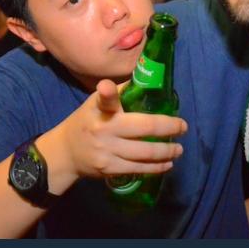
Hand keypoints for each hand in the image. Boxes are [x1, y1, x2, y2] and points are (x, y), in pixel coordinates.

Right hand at [60, 79, 186, 178]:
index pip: (104, 98)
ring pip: (145, 152)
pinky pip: (138, 168)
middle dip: (168, 128)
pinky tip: (167, 163)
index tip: (106, 87)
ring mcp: (106, 151)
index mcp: (100, 109)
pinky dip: (156, 167)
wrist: (65, 153)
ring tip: (178, 149)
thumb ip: (119, 93)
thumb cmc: (88, 121)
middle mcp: (103, 129)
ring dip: (167, 151)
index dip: (107, 92)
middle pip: (143, 128)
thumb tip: (147, 78)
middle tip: (183, 128)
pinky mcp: (109, 169)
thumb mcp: (95, 103)